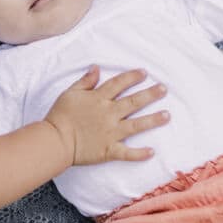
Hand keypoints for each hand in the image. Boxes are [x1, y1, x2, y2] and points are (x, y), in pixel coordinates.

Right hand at [44, 66, 169, 165]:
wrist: (55, 140)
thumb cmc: (60, 116)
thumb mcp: (70, 93)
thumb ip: (85, 81)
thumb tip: (97, 68)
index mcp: (99, 99)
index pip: (119, 84)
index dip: (132, 77)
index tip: (144, 73)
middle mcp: (109, 114)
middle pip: (133, 102)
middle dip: (151, 95)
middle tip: (164, 89)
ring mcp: (111, 133)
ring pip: (136, 125)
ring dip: (153, 120)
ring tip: (167, 115)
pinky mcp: (109, 150)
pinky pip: (127, 153)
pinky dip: (139, 154)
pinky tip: (152, 152)